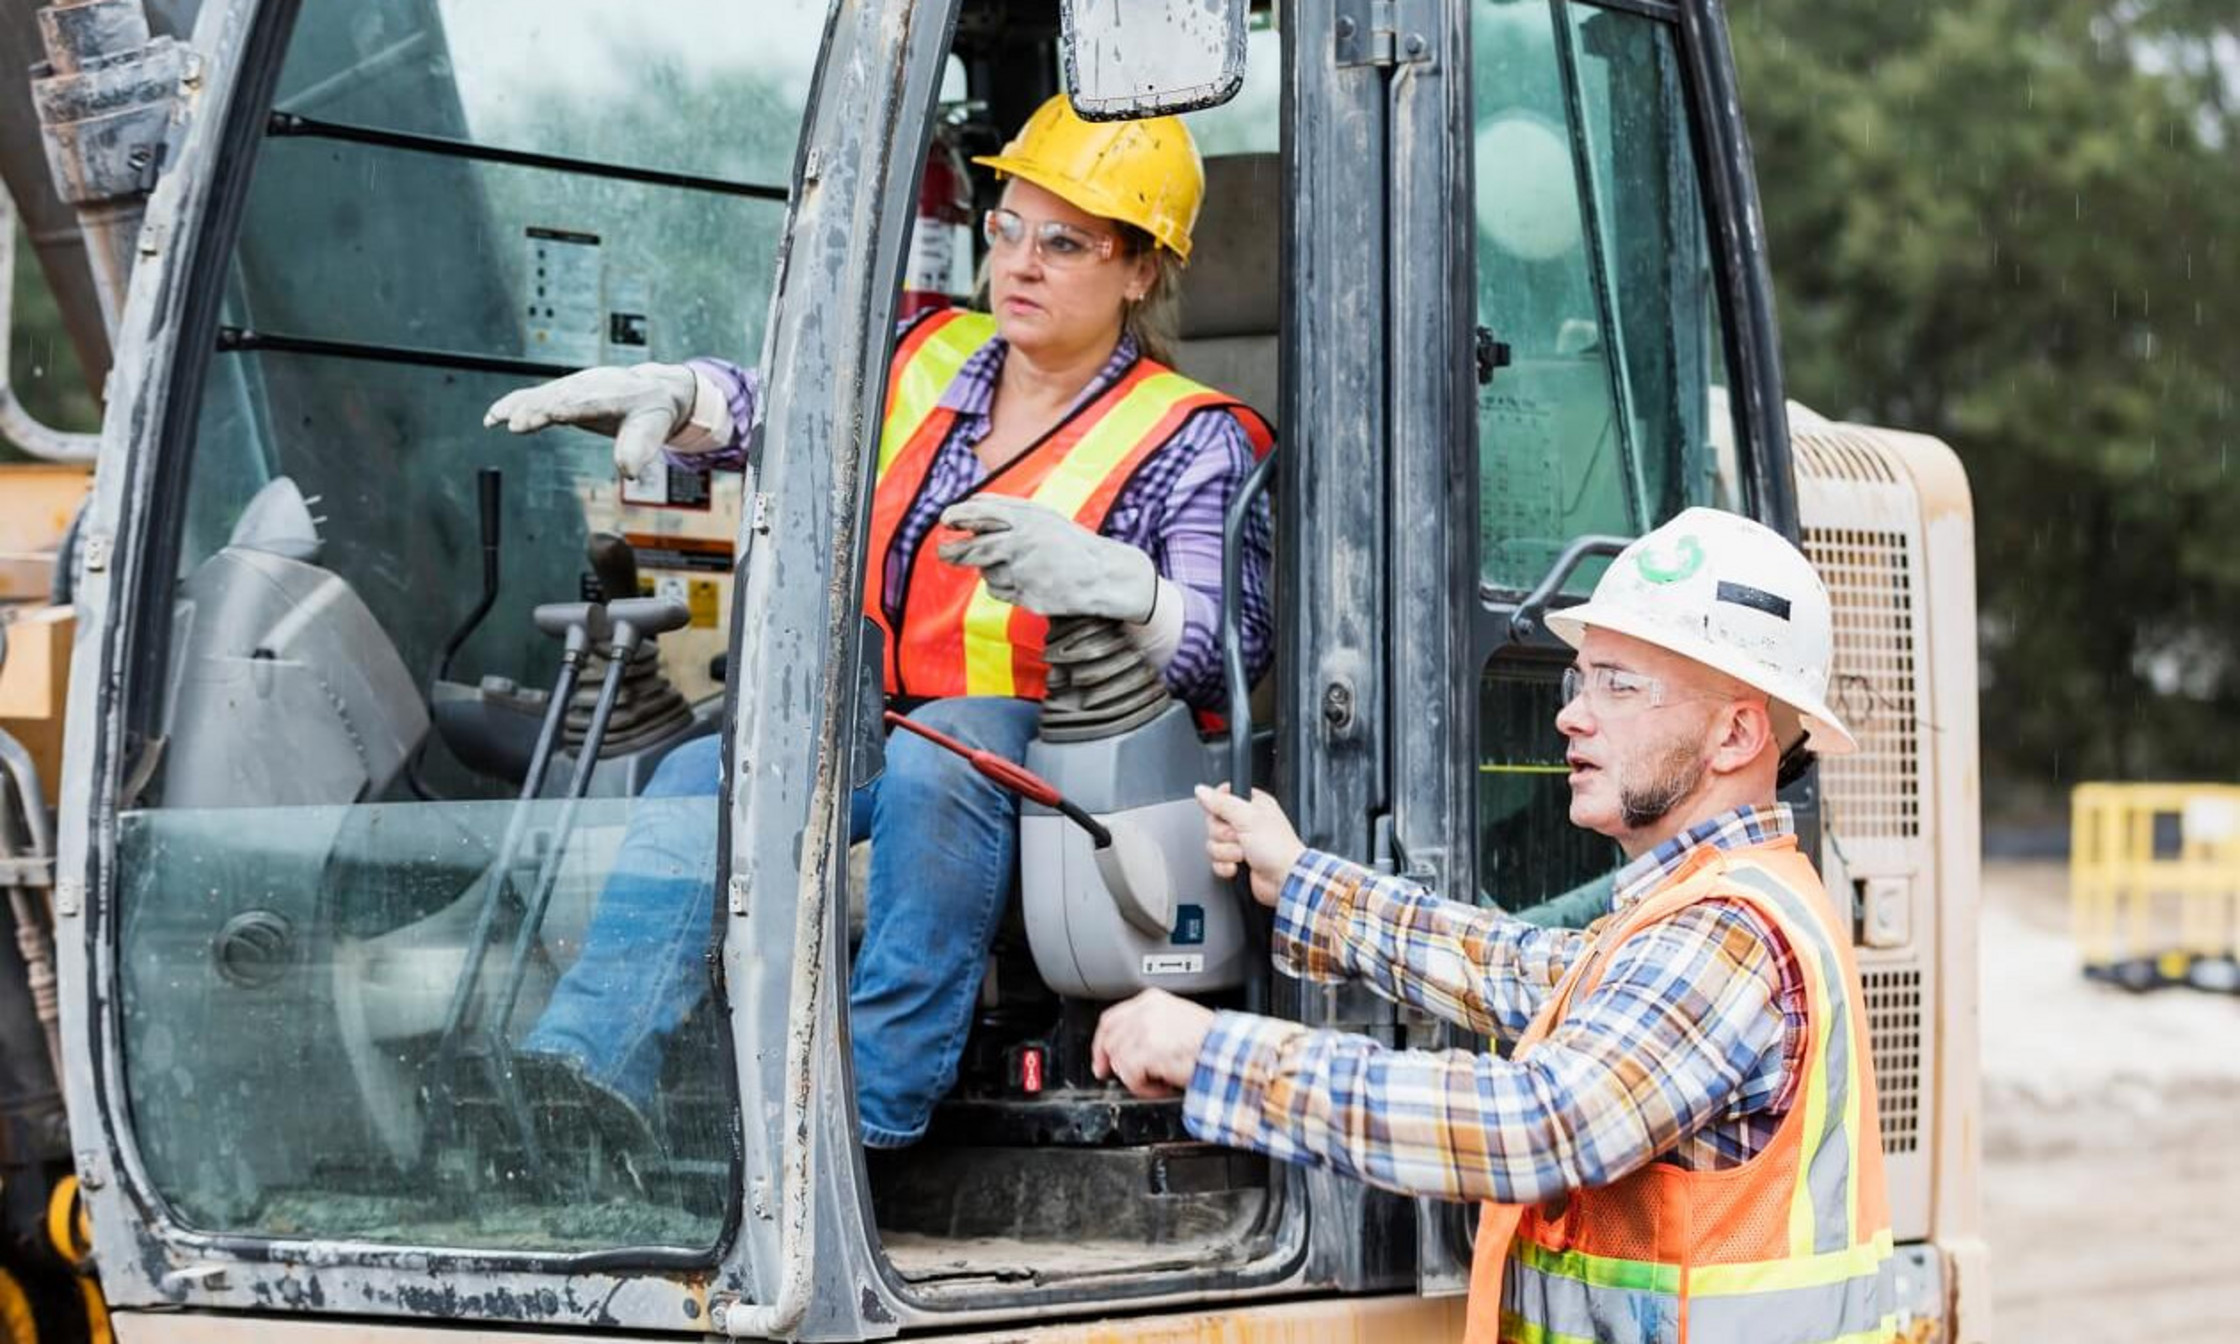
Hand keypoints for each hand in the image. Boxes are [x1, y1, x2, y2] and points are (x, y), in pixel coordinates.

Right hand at [483, 363, 698, 479]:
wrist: (650, 389)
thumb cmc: (651, 413)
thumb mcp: (652, 431)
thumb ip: (638, 450)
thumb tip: (631, 474)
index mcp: (614, 395)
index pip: (588, 401)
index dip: (570, 406)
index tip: (552, 412)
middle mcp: (589, 386)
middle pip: (558, 397)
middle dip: (538, 408)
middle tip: (518, 423)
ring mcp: (573, 386)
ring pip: (541, 395)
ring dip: (518, 406)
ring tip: (496, 418)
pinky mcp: (561, 391)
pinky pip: (533, 396)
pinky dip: (513, 404)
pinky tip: (493, 417)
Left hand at [936, 496, 1157, 621]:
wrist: (1101, 575)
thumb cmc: (1069, 542)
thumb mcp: (1042, 516)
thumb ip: (1008, 509)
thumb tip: (970, 503)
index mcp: (1028, 520)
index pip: (982, 514)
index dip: (959, 516)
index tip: (946, 519)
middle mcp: (1023, 545)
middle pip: (974, 550)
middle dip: (952, 552)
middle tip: (943, 551)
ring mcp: (1025, 573)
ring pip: (986, 573)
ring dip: (990, 570)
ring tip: (1017, 565)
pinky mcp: (1027, 597)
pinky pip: (998, 591)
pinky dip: (1003, 586)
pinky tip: (1024, 580)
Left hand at [1091, 989, 1215, 1098]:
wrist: (1229, 1052)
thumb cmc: (1213, 1042)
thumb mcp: (1178, 1019)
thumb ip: (1151, 1025)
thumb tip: (1130, 1044)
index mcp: (1152, 1000)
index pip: (1112, 1018)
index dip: (1102, 1041)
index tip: (1101, 1058)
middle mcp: (1145, 1012)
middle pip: (1110, 1038)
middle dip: (1109, 1061)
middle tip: (1113, 1076)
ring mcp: (1143, 1031)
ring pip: (1118, 1059)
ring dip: (1134, 1076)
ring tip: (1156, 1080)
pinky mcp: (1145, 1052)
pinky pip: (1129, 1076)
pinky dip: (1142, 1087)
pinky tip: (1160, 1085)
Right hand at [1196, 783, 1305, 908]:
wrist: (1283, 879)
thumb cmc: (1277, 848)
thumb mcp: (1247, 817)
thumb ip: (1221, 802)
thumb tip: (1202, 790)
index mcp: (1252, 804)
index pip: (1222, 796)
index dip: (1218, 806)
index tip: (1225, 815)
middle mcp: (1245, 822)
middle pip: (1213, 822)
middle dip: (1224, 834)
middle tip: (1240, 837)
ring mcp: (1240, 842)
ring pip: (1213, 843)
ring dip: (1227, 852)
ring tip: (1244, 854)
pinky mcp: (1235, 861)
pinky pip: (1216, 861)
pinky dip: (1225, 866)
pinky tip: (1239, 866)